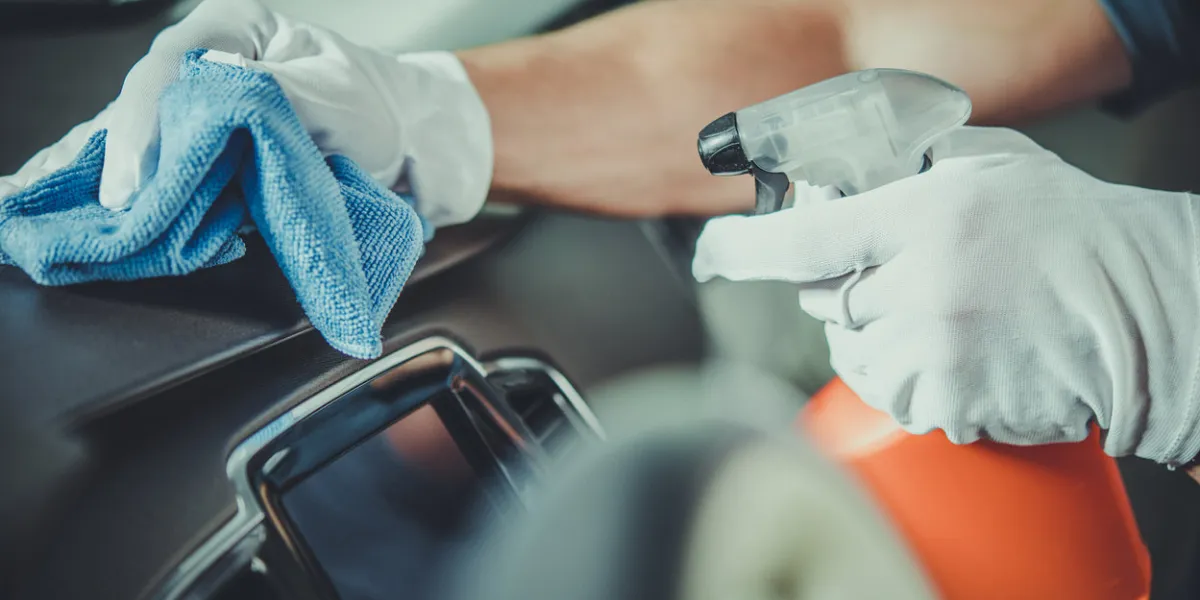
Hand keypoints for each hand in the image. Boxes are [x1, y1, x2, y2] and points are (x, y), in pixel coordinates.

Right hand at [0, 0, 490, 226]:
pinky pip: (176, 183)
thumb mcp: (328, 95)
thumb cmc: (382, 108)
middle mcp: (211, 70)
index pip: (166, 69)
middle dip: (120, 162)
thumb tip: (206, 106)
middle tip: (103, 212)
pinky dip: (154, 208)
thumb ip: (265, 95)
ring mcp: (214, 121)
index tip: (134, 180)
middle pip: (146, 113)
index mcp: (231, 29)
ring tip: (86, 226)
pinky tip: (117, 229)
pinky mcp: (223, 165)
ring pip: (153, 152)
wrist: (422, 150)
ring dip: (127, 190)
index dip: (140, 126)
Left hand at [692, 126, 1199, 465]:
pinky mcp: (949, 403)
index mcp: (921, 218)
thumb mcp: (988, 166)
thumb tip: (845, 182)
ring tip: (936, 318)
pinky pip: (894, 397)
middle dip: (846, 290)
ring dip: (876, 340)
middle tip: (900, 278)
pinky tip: (957, 353)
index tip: (713, 252)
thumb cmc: (1067, 229)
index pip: (802, 240)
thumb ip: (912, 167)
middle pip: (827, 302)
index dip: (743, 249)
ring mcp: (933, 350)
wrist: (1141, 309)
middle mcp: (919, 286)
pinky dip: (911, 380)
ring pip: (853, 355)